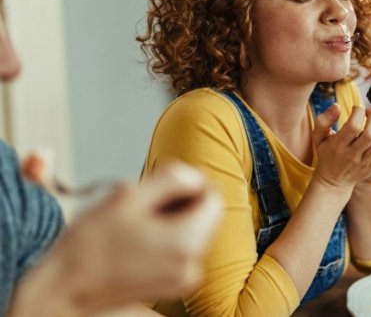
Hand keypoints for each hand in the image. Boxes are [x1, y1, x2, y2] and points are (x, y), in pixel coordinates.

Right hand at [12, 163, 221, 315]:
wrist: (64, 288)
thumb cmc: (90, 245)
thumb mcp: (130, 195)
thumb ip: (172, 178)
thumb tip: (196, 176)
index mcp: (187, 241)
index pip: (213, 198)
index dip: (189, 184)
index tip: (162, 185)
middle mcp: (193, 264)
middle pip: (205, 216)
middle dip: (179, 202)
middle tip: (143, 203)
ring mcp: (183, 278)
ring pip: (192, 231)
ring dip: (170, 219)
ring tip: (136, 222)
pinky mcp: (172, 285)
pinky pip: (181, 249)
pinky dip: (165, 238)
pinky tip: (137, 238)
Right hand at [311, 104, 370, 188]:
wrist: (333, 181)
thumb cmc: (326, 153)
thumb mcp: (318, 137)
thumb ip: (323, 120)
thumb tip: (337, 106)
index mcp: (337, 146)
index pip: (352, 126)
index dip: (358, 112)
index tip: (357, 108)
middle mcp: (352, 156)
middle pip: (370, 135)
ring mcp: (364, 163)